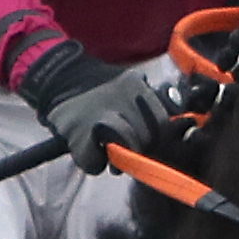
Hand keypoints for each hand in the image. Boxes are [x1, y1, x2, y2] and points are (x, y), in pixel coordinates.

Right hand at [17, 46, 184, 170]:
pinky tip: (91, 152)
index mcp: (136, 88)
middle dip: (137, 148)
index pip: (161, 123)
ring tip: (109, 151)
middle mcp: (122, 102)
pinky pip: (96, 162)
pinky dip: (94, 162)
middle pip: (145, 139)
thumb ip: (150, 101)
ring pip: (126, 151)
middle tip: (125, 146)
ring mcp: (100, 119)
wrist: (59, 76)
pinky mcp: (79, 135)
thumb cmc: (98, 86)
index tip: (146, 139)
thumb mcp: (129, 82)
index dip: (155, 136)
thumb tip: (179, 123)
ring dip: (119, 159)